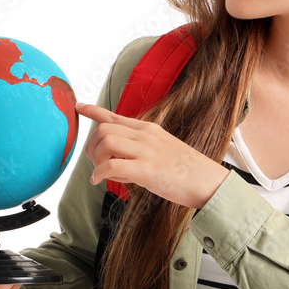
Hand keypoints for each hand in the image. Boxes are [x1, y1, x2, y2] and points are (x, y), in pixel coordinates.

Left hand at [74, 101, 228, 209]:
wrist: (210, 183)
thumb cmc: (188, 171)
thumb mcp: (164, 151)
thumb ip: (141, 151)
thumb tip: (118, 163)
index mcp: (149, 129)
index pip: (115, 115)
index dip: (93, 111)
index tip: (78, 106)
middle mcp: (146, 135)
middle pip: (104, 129)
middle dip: (91, 146)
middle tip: (95, 162)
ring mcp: (147, 151)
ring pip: (106, 142)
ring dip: (96, 158)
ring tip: (100, 172)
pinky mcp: (147, 170)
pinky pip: (113, 165)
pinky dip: (100, 173)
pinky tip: (99, 181)